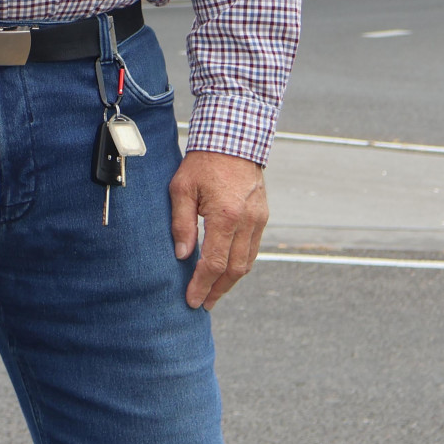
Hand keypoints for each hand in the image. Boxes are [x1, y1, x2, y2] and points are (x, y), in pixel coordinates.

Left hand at [169, 149, 268, 309]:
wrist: (234, 139)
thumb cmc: (203, 162)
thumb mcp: (182, 188)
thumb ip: (181, 223)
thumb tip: (182, 256)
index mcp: (225, 216)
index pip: (214, 263)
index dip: (202, 285)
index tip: (192, 300)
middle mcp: (247, 221)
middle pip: (234, 269)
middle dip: (217, 290)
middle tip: (202, 304)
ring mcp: (258, 219)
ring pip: (247, 262)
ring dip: (230, 281)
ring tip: (213, 292)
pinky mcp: (262, 215)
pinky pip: (253, 248)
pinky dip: (240, 263)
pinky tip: (226, 269)